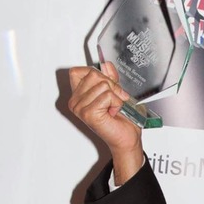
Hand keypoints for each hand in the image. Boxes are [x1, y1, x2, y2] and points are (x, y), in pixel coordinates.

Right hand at [68, 62, 143, 183]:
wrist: (127, 137)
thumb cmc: (121, 119)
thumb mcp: (115, 92)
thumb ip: (109, 78)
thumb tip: (106, 65)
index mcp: (78, 95)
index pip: (77, 71)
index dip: (95, 73)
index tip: (106, 85)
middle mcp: (75, 102)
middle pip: (93, 74)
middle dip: (110, 84)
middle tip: (114, 100)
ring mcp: (80, 108)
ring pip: (102, 84)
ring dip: (115, 96)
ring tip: (114, 107)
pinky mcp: (89, 114)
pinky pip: (107, 96)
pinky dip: (116, 103)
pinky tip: (114, 112)